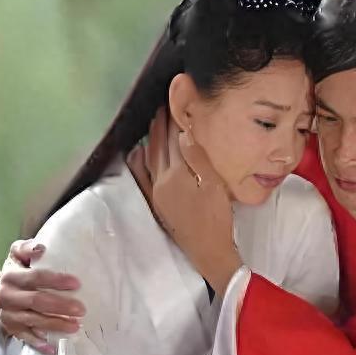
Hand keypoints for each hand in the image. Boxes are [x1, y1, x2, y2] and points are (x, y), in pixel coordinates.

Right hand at [0, 240, 85, 354]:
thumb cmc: (17, 270)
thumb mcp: (17, 255)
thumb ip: (27, 248)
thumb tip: (41, 248)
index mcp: (11, 276)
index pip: (36, 277)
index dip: (56, 280)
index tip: (76, 283)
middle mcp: (7, 296)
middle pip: (36, 301)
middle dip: (60, 306)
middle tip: (81, 309)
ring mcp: (8, 315)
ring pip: (33, 320)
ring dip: (55, 324)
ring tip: (75, 326)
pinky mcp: (11, 329)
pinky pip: (26, 337)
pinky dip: (39, 343)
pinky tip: (53, 347)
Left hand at [129, 108, 241, 296]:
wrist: (208, 251)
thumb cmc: (217, 218)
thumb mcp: (214, 185)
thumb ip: (197, 158)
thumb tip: (184, 133)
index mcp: (177, 174)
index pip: (174, 140)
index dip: (175, 120)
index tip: (174, 103)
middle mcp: (161, 181)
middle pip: (159, 146)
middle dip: (160, 125)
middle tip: (162, 106)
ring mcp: (156, 193)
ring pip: (149, 159)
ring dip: (151, 139)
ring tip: (153, 123)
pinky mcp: (156, 203)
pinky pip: (141, 177)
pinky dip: (138, 162)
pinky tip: (138, 153)